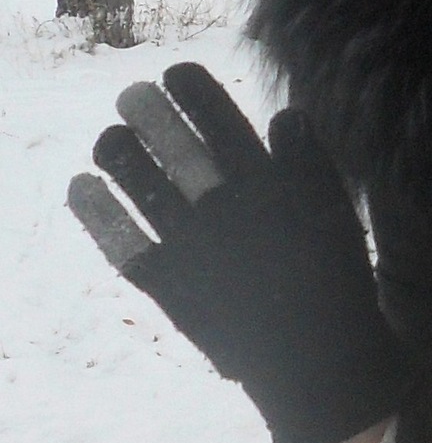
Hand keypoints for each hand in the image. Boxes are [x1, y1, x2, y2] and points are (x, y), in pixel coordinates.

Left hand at [68, 63, 416, 442]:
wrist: (321, 367)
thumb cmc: (336, 284)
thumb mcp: (338, 216)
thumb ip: (309, 164)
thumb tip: (285, 113)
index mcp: (271, 185)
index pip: (221, 119)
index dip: (191, 90)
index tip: (174, 75)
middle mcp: (226, 208)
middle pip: (172, 143)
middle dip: (145, 112)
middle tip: (132, 98)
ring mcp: (194, 247)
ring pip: (139, 183)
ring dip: (116, 153)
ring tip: (108, 140)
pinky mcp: (171, 287)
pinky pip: (121, 241)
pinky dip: (97, 212)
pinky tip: (82, 188)